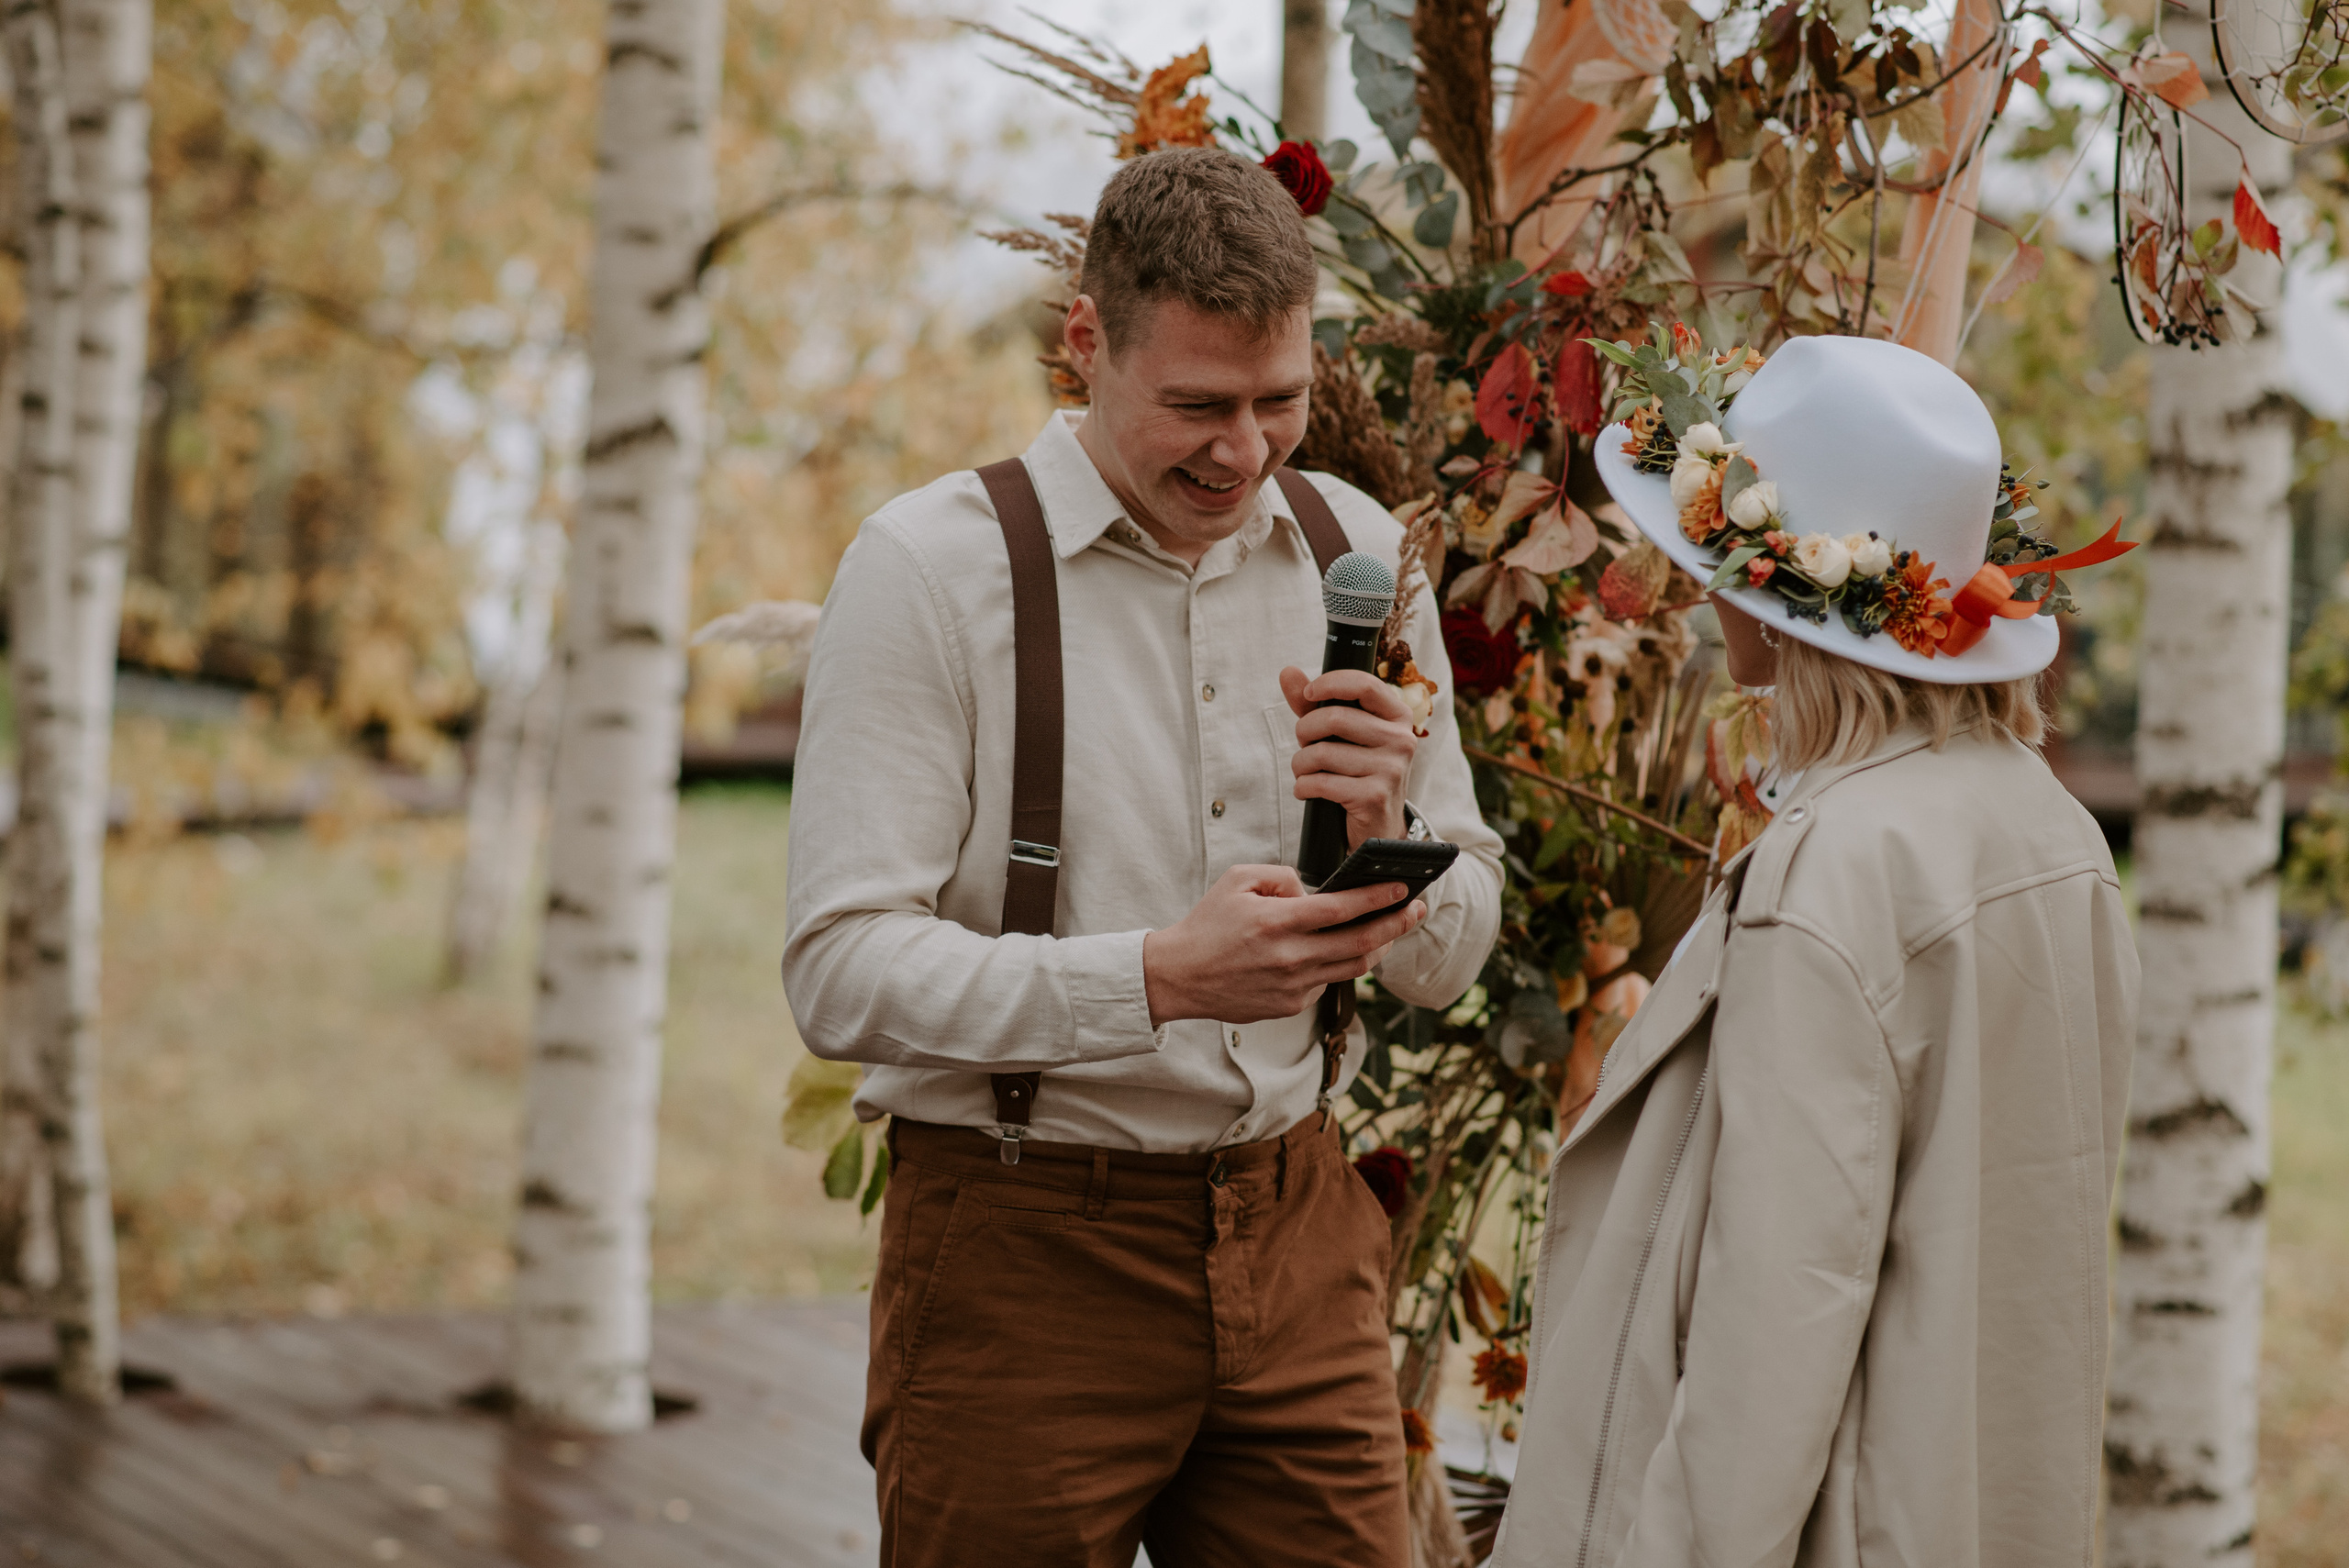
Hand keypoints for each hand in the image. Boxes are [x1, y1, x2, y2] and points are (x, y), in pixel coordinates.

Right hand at [1143, 864, 1427, 1025]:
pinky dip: (1338, 964)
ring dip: (1379, 947)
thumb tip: (1313, 890)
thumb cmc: (1208, 924)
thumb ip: (1281, 876)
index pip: (1342, 909)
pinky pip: (1327, 982)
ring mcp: (1293, 986)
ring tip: (1391, 930)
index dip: (1378, 898)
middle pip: (1361, 943)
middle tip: (1417, 909)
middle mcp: (1291, 957)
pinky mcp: (1291, 1005)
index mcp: (1278, 921)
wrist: (1180, 976)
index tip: (1402, 887)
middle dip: (1396, 924)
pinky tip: (1340, 951)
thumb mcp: (1238, 880)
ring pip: (1353, 968)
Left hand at [1280, 666, 1417, 848]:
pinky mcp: (1374, 796)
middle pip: (1334, 718)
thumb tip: (1287, 671)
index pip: (1364, 684)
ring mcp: (1391, 769)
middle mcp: (1401, 740)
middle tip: (1305, 745)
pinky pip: (1320, 783)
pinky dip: (1303, 787)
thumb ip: (1314, 704)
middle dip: (1305, 732)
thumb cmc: (1355, 771)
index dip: (1329, 683)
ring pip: (1321, 753)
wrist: (1377, 827)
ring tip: (1306, 771)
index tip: (1309, 694)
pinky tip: (1307, 790)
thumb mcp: (1338, 734)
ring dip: (1301, 764)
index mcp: (1397, 716)